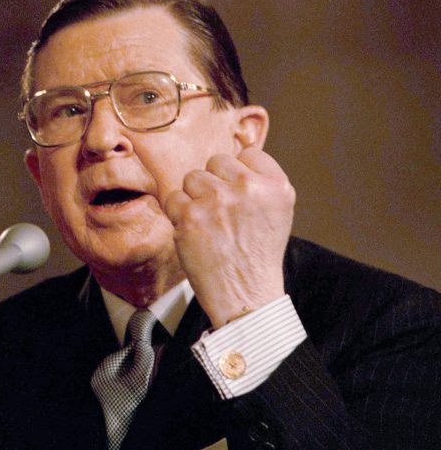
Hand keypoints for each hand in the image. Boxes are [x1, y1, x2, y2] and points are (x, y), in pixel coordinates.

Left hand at [164, 147, 294, 327]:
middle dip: (214, 183)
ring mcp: (217, 199)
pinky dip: (178, 214)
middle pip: (216, 161)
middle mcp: (248, 188)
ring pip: (192, 177)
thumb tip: (225, 162)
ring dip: (194, 197)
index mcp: (276, 186)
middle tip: (220, 213)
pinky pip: (173, 198)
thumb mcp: (275, 212)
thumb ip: (257, 183)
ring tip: (208, 223)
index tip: (238, 196)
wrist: (244, 294)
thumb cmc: (255, 255)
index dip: (237, 175)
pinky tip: (194, 232)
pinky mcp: (190, 215)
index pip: (247, 154)